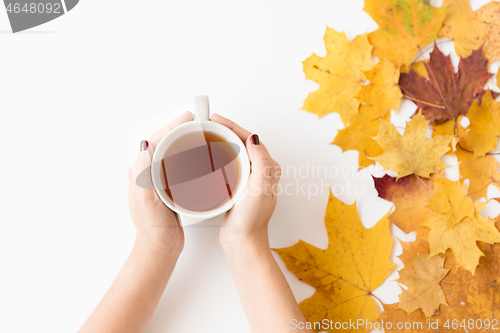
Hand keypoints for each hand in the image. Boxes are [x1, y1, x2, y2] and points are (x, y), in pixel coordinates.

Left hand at [127, 111, 193, 256]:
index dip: (171, 126)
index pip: (154, 140)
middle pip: (163, 143)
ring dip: (183, 140)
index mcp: (139, 173)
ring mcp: (158, 181)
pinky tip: (198, 156)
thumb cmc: (152, 226)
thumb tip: (143, 145)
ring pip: (171, 152)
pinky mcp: (169, 188)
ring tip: (198, 133)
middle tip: (196, 121)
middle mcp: (147, 174)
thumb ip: (143, 172)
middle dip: (178, 129)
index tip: (187, 117)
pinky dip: (188, 156)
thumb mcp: (145, 198)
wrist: (160, 246)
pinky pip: (178, 165)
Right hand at [211, 114, 281, 250]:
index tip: (218, 120)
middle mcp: (261, 172)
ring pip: (236, 152)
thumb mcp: (259, 189)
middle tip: (211, 123)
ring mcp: (250, 179)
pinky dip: (220, 155)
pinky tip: (210, 155)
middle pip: (244, 143)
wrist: (242, 241)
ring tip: (209, 133)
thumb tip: (254, 139)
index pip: (251, 140)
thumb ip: (260, 163)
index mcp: (269, 169)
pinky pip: (230, 164)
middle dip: (228, 130)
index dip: (234, 127)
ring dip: (224, 141)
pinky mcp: (239, 186)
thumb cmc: (252, 220)